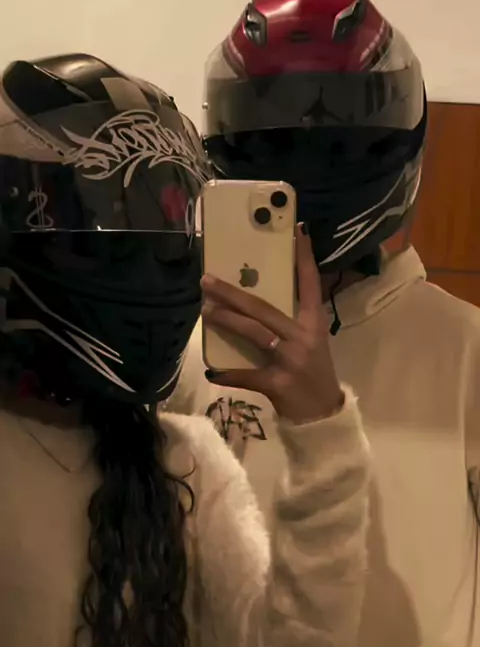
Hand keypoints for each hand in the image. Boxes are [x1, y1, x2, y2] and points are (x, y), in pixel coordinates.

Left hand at [201, 225, 343, 423]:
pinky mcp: (278, 384)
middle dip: (233, 293)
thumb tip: (250, 303)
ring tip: (206, 311)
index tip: (297, 231)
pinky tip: (212, 371)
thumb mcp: (310, 343)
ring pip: (254, 333)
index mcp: (313, 324)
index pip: (309, 284)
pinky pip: (246, 375)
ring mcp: (290, 360)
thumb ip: (288, 324)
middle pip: (264, 308)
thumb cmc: (314, 374)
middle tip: (207, 280)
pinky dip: (227, 374)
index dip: (303, 258)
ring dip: (227, 321)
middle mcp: (303, 337)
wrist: (323, 415)